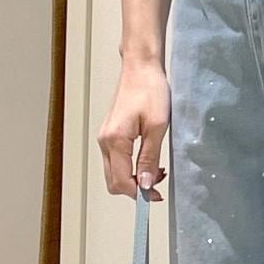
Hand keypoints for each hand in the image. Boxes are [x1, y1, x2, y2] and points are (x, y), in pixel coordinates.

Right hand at [98, 62, 169, 199]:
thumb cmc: (150, 89)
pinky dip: (130, 168)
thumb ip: (149, 158)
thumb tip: (146, 184)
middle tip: (159, 184)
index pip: (122, 181)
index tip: (157, 196)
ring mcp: (105, 138)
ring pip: (114, 172)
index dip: (139, 194)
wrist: (141, 67)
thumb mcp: (157, 127)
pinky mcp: (110, 134)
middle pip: (114, 181)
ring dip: (133, 178)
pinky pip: (116, 161)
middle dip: (135, 189)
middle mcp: (104, 141)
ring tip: (156, 171)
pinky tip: (147, 161)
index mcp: (114, 141)